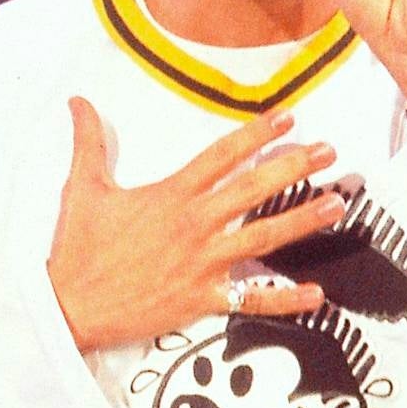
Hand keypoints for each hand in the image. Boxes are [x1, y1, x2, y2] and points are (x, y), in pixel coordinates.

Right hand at [45, 98, 341, 349]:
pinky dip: (287, 300)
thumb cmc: (79, 249)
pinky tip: (318, 294)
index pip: (221, 156)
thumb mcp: (82, 189)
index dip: (256, 133)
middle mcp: (194, 225)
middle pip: (252, 190)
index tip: (288, 116)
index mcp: (171, 196)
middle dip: (293, 167)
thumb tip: (76, 100)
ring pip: (262, 239)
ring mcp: (203, 264)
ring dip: (301, 221)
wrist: (70, 306)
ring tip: (336, 204)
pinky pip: (252, 302)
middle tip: (328, 152)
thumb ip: (88, 141)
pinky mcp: (203, 300)